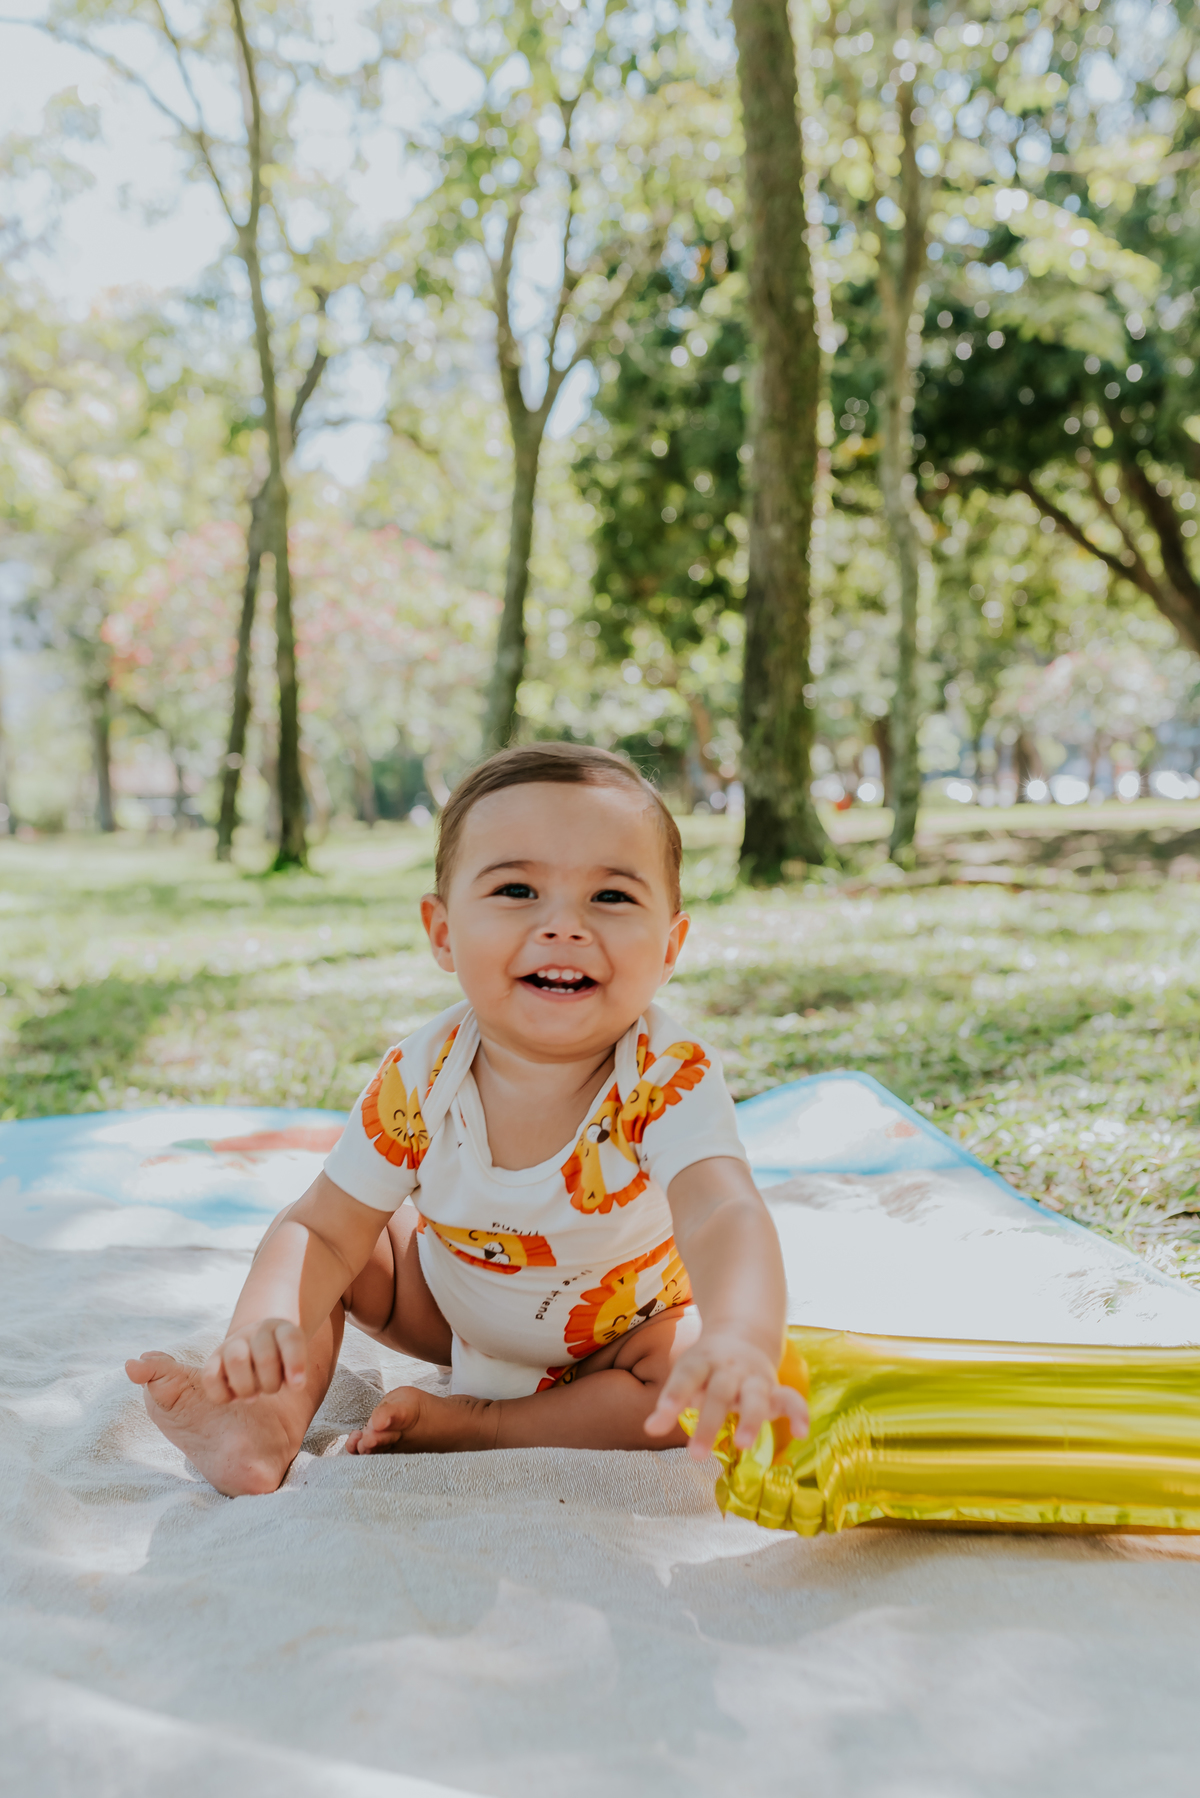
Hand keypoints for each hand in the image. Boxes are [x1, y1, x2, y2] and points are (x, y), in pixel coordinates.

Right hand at [200, 1318, 307, 1403]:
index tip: (298, 1386)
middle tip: (271, 1388)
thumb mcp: (294, 1359)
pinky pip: (210, 1376)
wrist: (253, 1344)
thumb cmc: (279, 1358)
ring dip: (247, 1387)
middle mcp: (256, 1331)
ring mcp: (232, 1343)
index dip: (295, 1362)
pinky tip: (233, 1397)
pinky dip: (222, 1394)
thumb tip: (295, 1385)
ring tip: (251, 1395)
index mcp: (281, 1328)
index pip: (291, 1338)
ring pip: (236, 1361)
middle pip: (266, 1356)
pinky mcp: (213, 1359)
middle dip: (271, 1383)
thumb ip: (298, 1371)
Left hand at [643, 1327, 808, 1459]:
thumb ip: (670, 1403)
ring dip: (751, 1420)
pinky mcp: (776, 1390)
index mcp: (702, 1361)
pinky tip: (802, 1433)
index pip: (687, 1376)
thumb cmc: (706, 1366)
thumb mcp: (686, 1376)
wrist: (743, 1335)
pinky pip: (792, 1399)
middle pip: (719, 1392)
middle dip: (708, 1423)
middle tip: (695, 1456)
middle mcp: (729, 1369)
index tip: (658, 1419)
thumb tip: (649, 1429)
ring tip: (743, 1445)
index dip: (674, 1395)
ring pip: (756, 1397)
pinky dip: (799, 1413)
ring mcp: (755, 1378)